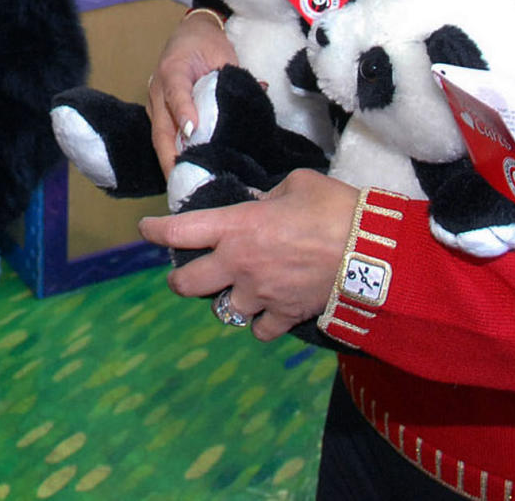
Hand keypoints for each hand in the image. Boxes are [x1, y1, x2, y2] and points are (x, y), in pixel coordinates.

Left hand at [139, 169, 359, 339]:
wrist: (369, 251)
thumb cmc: (333, 208)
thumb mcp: (298, 184)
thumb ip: (270, 196)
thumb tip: (261, 205)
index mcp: (238, 225)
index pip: (180, 230)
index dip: (156, 230)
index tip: (146, 229)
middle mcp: (239, 264)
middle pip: (186, 284)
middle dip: (180, 279)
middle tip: (185, 273)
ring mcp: (260, 294)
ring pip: (223, 310)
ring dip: (228, 299)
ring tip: (239, 290)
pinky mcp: (283, 315)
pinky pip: (259, 330)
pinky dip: (260, 324)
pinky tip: (267, 312)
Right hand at [147, 14, 237, 178]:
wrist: (189, 31)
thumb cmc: (207, 42)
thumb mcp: (222, 53)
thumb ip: (235, 76)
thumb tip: (260, 90)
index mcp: (173, 69)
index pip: (176, 92)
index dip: (184, 111)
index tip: (193, 131)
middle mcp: (158, 88)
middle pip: (160, 127)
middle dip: (170, 156)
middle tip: (184, 181)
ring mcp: (155, 102)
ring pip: (159, 137)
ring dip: (169, 161)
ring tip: (183, 185)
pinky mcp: (159, 112)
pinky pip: (163, 136)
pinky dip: (172, 155)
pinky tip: (183, 173)